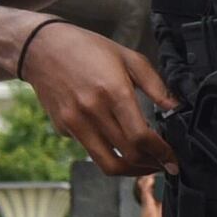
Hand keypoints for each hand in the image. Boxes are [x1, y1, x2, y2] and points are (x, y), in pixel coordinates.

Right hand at [23, 21, 176, 173]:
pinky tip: (118, 142)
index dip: (161, 153)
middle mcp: (92, 111)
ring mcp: (74, 122)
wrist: (41, 47)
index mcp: (114, 92)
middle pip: (127, 155)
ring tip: (145, 164)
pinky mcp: (63, 127)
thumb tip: (176, 108)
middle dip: (151, 165)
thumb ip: (156, 85)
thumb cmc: (88, 49)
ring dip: (131, 170)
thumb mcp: (129, 58)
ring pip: (107, 163)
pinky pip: (90, 149)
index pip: (141, 137)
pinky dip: (109, 152)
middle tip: (163, 164)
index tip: (173, 160)